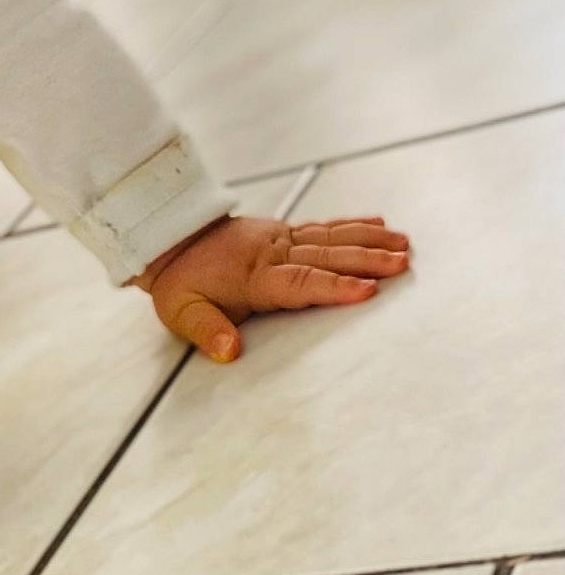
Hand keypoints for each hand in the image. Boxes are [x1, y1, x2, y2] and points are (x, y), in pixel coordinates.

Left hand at [135, 212, 410, 362]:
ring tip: (404, 243)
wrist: (169, 238)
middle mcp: (273, 253)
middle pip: (326, 257)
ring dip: (368, 240)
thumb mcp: (182, 313)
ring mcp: (280, 238)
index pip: (300, 282)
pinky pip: (323, 227)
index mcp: (254, 276)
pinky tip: (379, 223)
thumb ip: (207, 331)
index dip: (334, 286)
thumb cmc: (179, 283)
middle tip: (402, 262)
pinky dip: (353, 224)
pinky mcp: (283, 231)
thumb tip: (228, 351)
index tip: (368, 289)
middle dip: (366, 260)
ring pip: (330, 238)